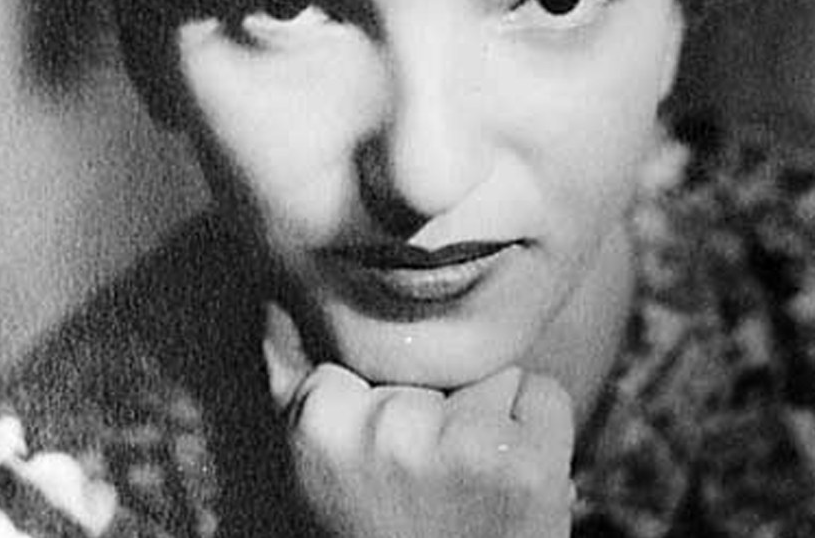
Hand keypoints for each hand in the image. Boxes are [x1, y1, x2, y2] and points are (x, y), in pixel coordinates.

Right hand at [262, 302, 574, 537]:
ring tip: (471, 480)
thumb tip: (271, 299)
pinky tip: (514, 479)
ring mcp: (460, 443)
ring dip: (490, 411)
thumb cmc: (379, 533)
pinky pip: (543, 392)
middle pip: (434, 355)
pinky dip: (539, 428)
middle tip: (431, 478)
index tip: (384, 450)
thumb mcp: (317, 468)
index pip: (369, 344)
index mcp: (321, 424)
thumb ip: (294, 384)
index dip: (387, 392)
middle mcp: (388, 427)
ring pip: (491, 367)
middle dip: (439, 399)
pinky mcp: (525, 463)